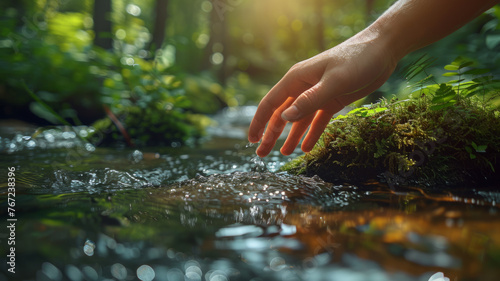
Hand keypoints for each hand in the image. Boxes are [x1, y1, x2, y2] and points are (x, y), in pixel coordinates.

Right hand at [248, 31, 397, 156]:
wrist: (381, 50)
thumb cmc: (356, 60)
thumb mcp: (333, 82)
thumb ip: (309, 101)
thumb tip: (284, 118)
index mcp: (297, 79)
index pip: (271, 103)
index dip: (259, 122)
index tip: (250, 140)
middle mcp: (303, 87)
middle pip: (282, 115)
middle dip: (271, 134)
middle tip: (261, 154)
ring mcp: (317, 95)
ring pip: (299, 120)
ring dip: (290, 137)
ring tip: (283, 154)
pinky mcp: (332, 101)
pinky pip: (317, 121)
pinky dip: (311, 134)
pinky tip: (306, 148)